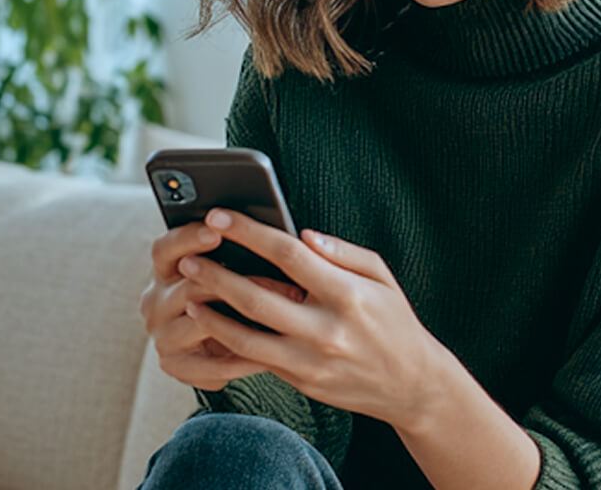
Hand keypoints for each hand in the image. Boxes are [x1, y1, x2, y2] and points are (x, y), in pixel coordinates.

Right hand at [139, 220, 304, 389]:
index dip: (188, 239)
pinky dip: (239, 361)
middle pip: (188, 287)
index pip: (165, 249)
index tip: (216, 231)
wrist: (221, 346)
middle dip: (236, 281)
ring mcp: (162, 335)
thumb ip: (239, 250)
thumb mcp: (230, 268)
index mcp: (165, 269)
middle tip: (279, 277)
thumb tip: (279, 231)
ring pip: (199, 324)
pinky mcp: (174, 365)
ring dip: (243, 320)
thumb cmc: (233, 295)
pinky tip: (268, 355)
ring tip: (282, 314)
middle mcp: (156, 301)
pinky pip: (208, 365)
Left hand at [180, 209, 450, 430]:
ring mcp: (311, 361)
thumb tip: (302, 234)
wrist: (412, 385)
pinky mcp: (301, 382)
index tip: (220, 216)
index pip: (288, 255)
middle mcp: (326, 330)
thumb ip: (342, 251)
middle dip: (217, 275)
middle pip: (257, 299)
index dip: (250, 233)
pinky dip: (228, 340)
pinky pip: (255, 360)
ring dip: (212, 314)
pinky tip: (210, 321)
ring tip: (188, 292)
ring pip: (246, 338)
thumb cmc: (395, 320)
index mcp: (348, 294)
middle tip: (189, 257)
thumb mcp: (381, 276)